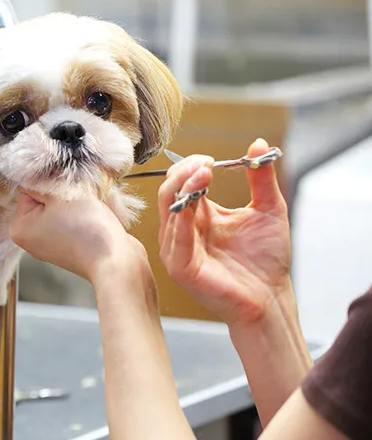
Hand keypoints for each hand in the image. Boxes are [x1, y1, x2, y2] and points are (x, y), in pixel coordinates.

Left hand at [9, 188, 148, 284]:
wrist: (116, 260)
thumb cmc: (86, 229)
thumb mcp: (61, 193)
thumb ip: (43, 179)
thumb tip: (36, 170)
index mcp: (19, 228)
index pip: (26, 189)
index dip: (47, 179)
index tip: (63, 181)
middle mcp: (31, 240)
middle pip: (43, 199)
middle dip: (62, 190)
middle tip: (78, 194)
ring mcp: (51, 245)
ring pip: (60, 208)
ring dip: (74, 200)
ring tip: (88, 206)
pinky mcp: (71, 247)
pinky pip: (72, 221)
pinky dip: (82, 214)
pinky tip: (94, 216)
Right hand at [158, 138, 292, 326]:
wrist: (271, 295)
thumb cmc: (267, 259)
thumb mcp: (269, 208)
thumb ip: (261, 178)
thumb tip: (258, 143)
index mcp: (198, 216)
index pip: (181, 183)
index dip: (192, 167)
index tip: (212, 159)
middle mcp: (182, 231)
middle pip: (168, 192)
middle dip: (184, 173)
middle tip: (206, 163)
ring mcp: (177, 249)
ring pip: (169, 210)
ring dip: (185, 188)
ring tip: (205, 174)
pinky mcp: (180, 267)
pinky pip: (174, 239)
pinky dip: (182, 219)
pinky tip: (195, 203)